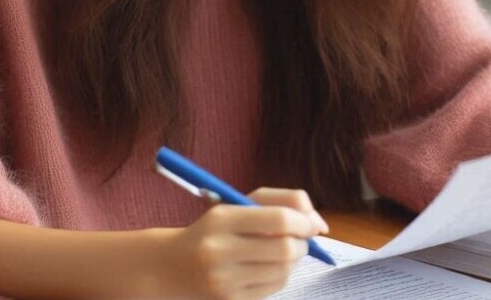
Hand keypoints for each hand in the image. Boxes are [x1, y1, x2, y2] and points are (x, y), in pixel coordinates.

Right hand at [164, 187, 328, 298]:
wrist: (171, 267)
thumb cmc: (214, 231)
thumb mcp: (237, 205)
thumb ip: (280, 202)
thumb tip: (319, 223)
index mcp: (221, 219)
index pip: (279, 219)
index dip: (304, 221)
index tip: (311, 223)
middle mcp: (220, 251)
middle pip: (285, 248)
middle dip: (303, 242)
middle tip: (301, 238)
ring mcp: (224, 281)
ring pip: (284, 270)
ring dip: (294, 259)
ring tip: (284, 250)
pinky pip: (274, 287)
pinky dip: (282, 274)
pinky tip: (269, 267)